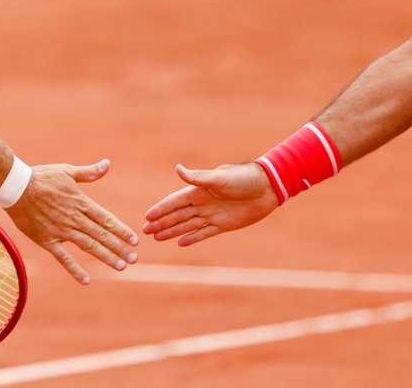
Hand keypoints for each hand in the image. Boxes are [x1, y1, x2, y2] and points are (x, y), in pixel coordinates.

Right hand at [4, 159, 138, 284]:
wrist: (17, 187)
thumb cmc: (42, 177)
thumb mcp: (67, 171)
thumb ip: (89, 173)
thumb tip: (108, 164)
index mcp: (81, 202)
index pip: (106, 219)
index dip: (121, 230)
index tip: (135, 240)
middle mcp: (74, 218)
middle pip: (101, 235)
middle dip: (119, 247)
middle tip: (134, 259)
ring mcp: (61, 231)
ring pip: (88, 246)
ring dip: (105, 257)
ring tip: (120, 267)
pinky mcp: (47, 240)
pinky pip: (63, 257)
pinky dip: (75, 269)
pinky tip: (87, 280)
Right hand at [142, 162, 278, 245]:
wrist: (266, 189)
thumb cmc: (243, 179)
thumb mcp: (219, 178)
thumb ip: (198, 177)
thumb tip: (178, 169)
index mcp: (199, 190)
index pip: (174, 202)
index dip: (161, 209)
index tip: (147, 216)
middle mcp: (202, 203)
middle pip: (177, 215)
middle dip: (161, 223)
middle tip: (145, 231)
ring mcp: (212, 215)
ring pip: (187, 225)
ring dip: (172, 231)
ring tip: (157, 238)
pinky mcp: (223, 225)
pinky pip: (203, 233)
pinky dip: (191, 238)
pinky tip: (180, 243)